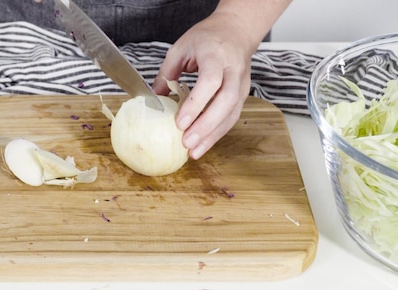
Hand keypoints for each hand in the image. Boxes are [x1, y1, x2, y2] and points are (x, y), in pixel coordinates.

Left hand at [152, 0, 290, 159]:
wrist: (237, 30)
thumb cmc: (207, 37)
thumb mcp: (181, 47)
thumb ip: (167, 73)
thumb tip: (154, 99)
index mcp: (216, 55)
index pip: (210, 81)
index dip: (196, 104)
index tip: (180, 122)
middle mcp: (234, 70)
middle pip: (226, 101)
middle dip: (206, 125)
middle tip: (187, 142)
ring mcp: (242, 84)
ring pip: (232, 113)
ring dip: (213, 135)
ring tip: (194, 152)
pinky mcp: (243, 95)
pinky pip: (232, 117)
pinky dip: (217, 133)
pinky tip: (203, 145)